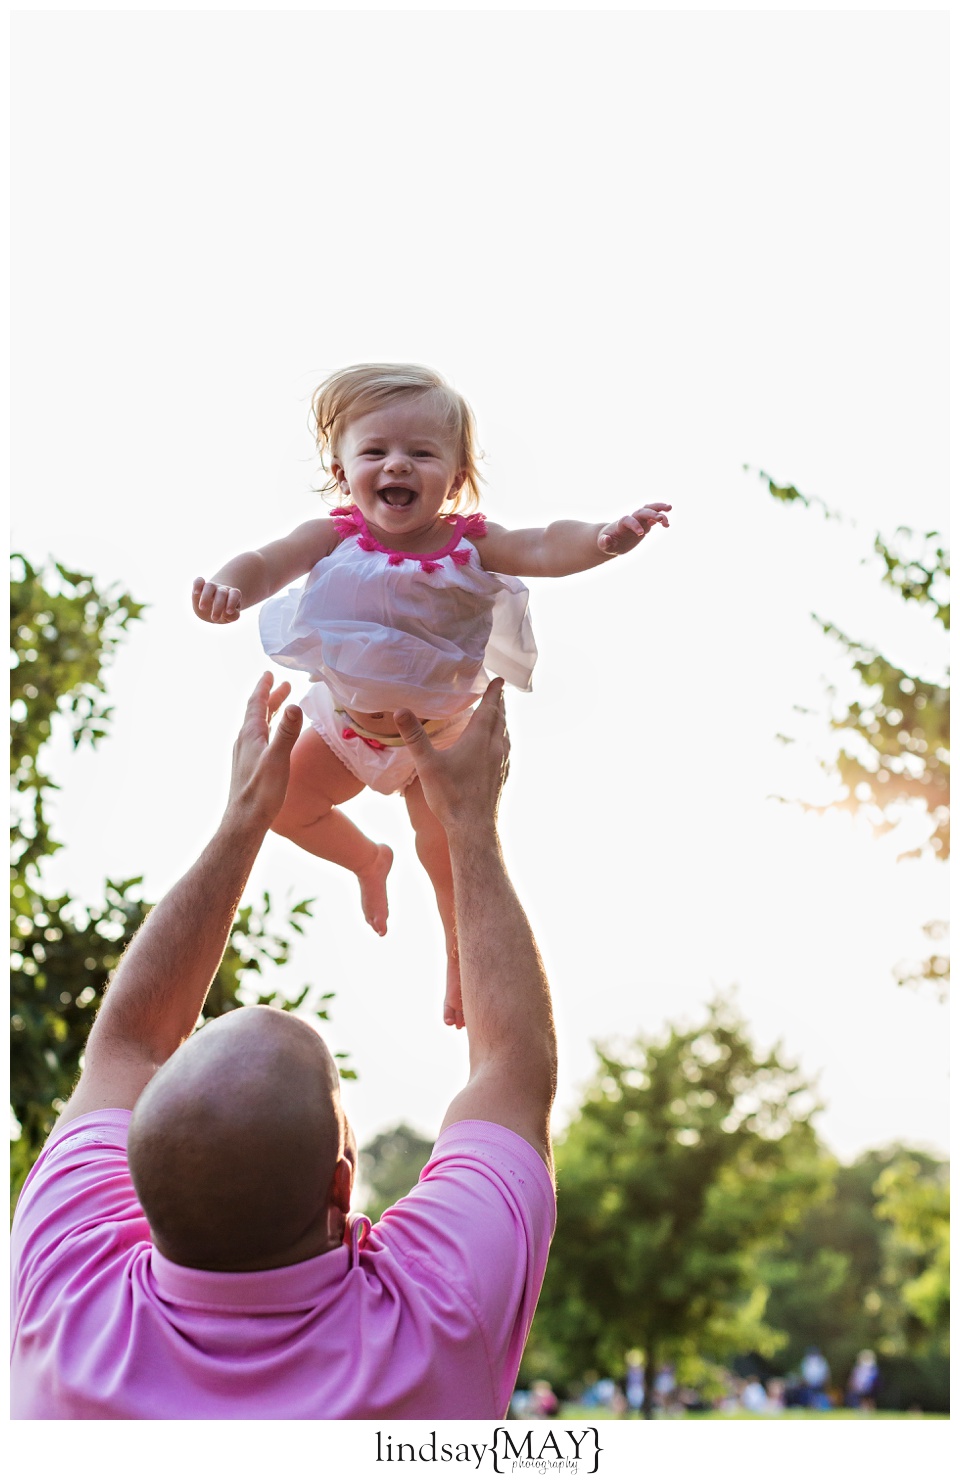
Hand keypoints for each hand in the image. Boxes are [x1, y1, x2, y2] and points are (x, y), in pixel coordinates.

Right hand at [193, 577, 242, 623]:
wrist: (211, 610)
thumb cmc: (224, 613)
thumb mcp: (230, 617)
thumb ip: (233, 616)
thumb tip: (227, 613)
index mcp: (232, 595)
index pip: (235, 594)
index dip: (232, 602)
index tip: (228, 612)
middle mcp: (222, 589)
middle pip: (222, 593)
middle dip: (218, 605)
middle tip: (214, 618)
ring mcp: (211, 587)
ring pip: (210, 586)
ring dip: (206, 596)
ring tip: (202, 608)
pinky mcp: (200, 587)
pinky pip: (199, 581)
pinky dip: (197, 585)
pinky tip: (196, 592)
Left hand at [227, 673, 302, 828]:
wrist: (244, 820)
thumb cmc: (262, 791)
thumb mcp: (278, 759)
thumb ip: (287, 732)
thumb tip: (294, 705)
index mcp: (250, 735)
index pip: (256, 704)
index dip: (264, 688)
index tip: (269, 674)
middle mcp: (244, 741)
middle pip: (257, 712)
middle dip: (270, 698)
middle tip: (283, 685)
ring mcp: (244, 754)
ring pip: (258, 726)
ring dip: (270, 713)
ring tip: (282, 707)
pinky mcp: (247, 766)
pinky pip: (258, 739)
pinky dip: (268, 729)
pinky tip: (273, 739)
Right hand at [394, 680, 509, 836]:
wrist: (473, 828)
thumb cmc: (451, 796)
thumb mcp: (428, 764)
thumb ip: (415, 736)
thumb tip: (400, 710)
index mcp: (480, 739)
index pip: (491, 707)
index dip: (494, 692)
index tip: (499, 680)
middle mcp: (495, 747)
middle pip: (500, 719)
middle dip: (499, 703)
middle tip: (498, 692)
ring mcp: (501, 763)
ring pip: (505, 735)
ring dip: (501, 722)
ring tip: (497, 716)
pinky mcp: (502, 777)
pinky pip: (504, 750)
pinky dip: (501, 740)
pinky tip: (494, 748)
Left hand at [598, 503, 671, 555]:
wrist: (611, 539)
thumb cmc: (607, 542)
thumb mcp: (604, 545)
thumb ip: (604, 543)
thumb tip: (606, 539)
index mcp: (621, 524)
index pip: (628, 520)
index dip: (635, 525)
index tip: (641, 534)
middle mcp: (631, 519)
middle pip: (641, 511)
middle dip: (651, 513)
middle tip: (662, 519)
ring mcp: (638, 520)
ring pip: (649, 509)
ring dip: (659, 507)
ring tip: (670, 507)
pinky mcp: (644, 524)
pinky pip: (653, 517)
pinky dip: (661, 517)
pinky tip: (667, 524)